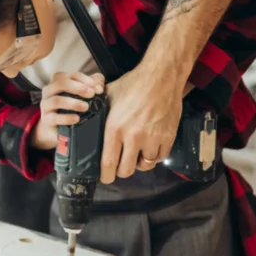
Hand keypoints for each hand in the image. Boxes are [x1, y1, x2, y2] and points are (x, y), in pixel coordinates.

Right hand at [31, 72, 104, 149]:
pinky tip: (76, 118)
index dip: (86, 80)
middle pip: (60, 83)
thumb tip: (99, 86)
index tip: (98, 88)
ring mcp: (46, 104)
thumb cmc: (73, 107)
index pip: (71, 75)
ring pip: (55, 100)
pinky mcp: (46, 119)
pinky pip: (54, 117)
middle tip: (91, 94)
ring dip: (72, 103)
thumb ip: (93, 86)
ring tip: (85, 107)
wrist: (59, 127)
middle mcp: (50, 91)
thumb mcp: (84, 95)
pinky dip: (66, 118)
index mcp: (59, 82)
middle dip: (77, 87)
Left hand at [101, 66, 182, 183]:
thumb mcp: (109, 96)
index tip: (105, 177)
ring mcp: (152, 139)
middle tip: (119, 166)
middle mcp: (133, 137)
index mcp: (115, 128)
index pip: (109, 163)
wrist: (161, 77)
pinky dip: (154, 157)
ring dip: (138, 163)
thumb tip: (88, 117)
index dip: (106, 175)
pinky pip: (159, 158)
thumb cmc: (132, 84)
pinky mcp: (168, 138)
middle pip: (126, 170)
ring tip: (135, 155)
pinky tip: (149, 149)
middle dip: (121, 171)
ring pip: (144, 166)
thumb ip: (99, 111)